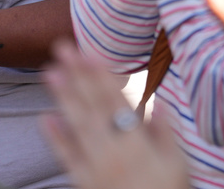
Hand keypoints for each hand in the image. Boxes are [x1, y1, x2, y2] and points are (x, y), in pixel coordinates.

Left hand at [42, 40, 188, 188]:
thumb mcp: (179, 166)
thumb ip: (166, 134)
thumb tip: (157, 104)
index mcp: (137, 144)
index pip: (115, 101)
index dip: (100, 75)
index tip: (87, 52)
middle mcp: (113, 151)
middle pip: (92, 107)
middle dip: (76, 76)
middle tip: (60, 48)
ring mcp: (96, 167)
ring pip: (77, 126)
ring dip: (63, 98)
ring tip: (48, 72)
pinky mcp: (85, 183)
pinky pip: (68, 159)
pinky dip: (55, 138)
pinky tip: (44, 118)